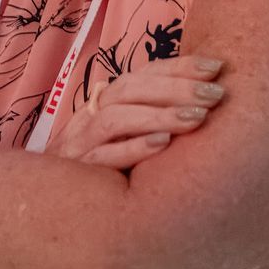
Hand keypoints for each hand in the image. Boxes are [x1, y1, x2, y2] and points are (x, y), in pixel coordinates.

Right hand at [51, 57, 225, 169]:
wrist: (51, 201)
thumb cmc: (101, 166)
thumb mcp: (126, 136)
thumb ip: (154, 116)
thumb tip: (206, 99)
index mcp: (106, 102)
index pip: (143, 74)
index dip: (179, 67)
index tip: (217, 67)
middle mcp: (91, 116)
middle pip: (130, 90)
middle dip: (176, 89)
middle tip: (215, 95)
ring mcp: (79, 143)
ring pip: (116, 119)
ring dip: (160, 116)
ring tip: (198, 117)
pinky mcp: (76, 172)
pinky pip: (102, 158)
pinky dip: (133, 149)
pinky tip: (162, 145)